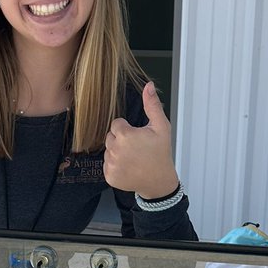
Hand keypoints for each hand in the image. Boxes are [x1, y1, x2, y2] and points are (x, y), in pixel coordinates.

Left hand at [103, 81, 178, 198]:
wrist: (159, 181)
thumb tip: (148, 85)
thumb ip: (152, 105)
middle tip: (136, 148)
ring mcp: (111, 165)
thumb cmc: (161, 153)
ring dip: (117, 153)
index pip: (116, 124)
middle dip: (121, 140)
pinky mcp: (109, 176)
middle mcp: (115, 150)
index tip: (138, 137)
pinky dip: (115, 166)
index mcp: (125, 135)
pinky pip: (107, 165)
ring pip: (108, 151)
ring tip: (133, 158)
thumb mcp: (161, 127)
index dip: (127, 129)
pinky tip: (128, 168)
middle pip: (110, 137)